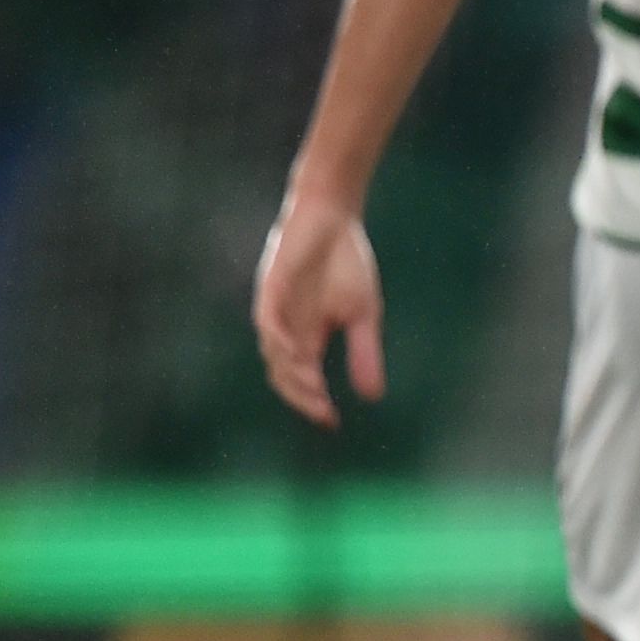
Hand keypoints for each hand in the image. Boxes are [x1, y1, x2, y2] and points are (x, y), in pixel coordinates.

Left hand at [252, 199, 384, 426]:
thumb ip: (364, 351)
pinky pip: (268, 321)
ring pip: (274, 353)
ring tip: (314, 389)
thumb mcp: (362, 314)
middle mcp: (285, 329)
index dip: (313, 403)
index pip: (303, 380)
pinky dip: (279, 340)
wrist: (333, 218)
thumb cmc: (346, 263)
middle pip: (283, 375)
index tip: (332, 422)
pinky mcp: (271, 289)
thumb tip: (372, 396)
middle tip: (322, 410)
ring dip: (291, 374)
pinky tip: (296, 354)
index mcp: (306, 337)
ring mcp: (276, 311)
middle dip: (302, 396)